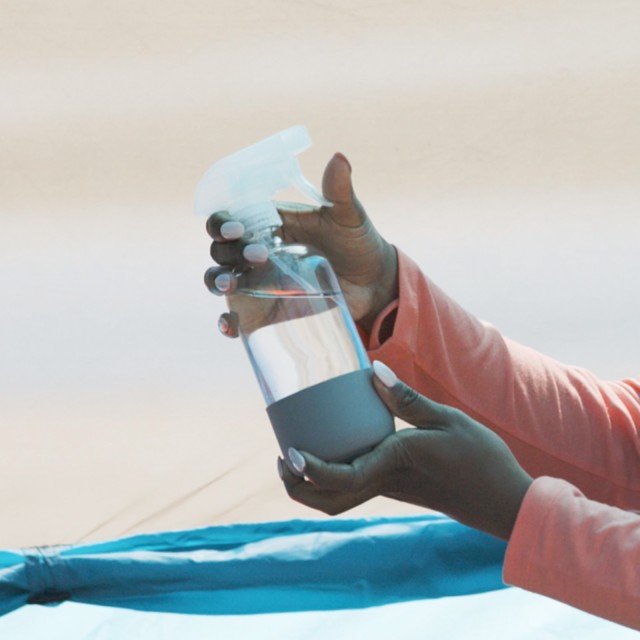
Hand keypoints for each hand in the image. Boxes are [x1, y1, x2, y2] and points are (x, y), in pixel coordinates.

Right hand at [204, 153, 398, 334]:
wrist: (374, 285)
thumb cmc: (358, 244)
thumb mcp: (349, 217)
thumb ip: (339, 191)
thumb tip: (339, 158)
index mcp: (270, 225)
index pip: (232, 217)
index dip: (224, 221)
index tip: (237, 228)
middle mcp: (257, 252)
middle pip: (221, 248)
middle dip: (225, 250)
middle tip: (258, 256)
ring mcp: (259, 282)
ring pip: (220, 279)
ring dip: (216, 279)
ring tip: (229, 283)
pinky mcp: (266, 310)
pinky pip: (237, 316)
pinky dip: (228, 321)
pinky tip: (231, 326)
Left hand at [279, 361, 532, 540]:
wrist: (503, 499)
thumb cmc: (479, 458)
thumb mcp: (447, 419)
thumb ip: (407, 398)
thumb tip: (372, 370)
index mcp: (393, 464)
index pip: (341, 479)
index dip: (309, 471)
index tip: (290, 453)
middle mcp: (385, 482)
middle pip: (328, 502)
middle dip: (297, 487)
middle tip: (283, 455)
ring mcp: (389, 489)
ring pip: (338, 501)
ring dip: (311, 485)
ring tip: (299, 453)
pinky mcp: (396, 488)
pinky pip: (354, 490)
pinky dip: (332, 478)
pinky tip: (337, 448)